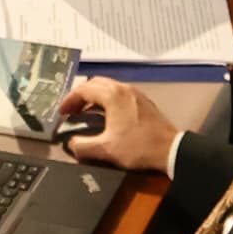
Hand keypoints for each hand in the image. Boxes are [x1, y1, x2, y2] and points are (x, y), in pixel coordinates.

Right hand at [59, 77, 176, 174]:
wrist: (170, 150)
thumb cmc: (138, 147)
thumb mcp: (106, 150)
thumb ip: (83, 146)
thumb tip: (71, 144)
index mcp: (113, 95)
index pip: (84, 89)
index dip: (69, 100)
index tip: (61, 113)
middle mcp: (124, 89)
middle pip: (95, 83)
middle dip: (80, 95)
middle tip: (71, 110)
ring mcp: (135, 93)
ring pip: (108, 87)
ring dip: (94, 97)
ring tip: (85, 112)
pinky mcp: (143, 101)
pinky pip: (119, 93)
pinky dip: (106, 99)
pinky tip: (105, 115)